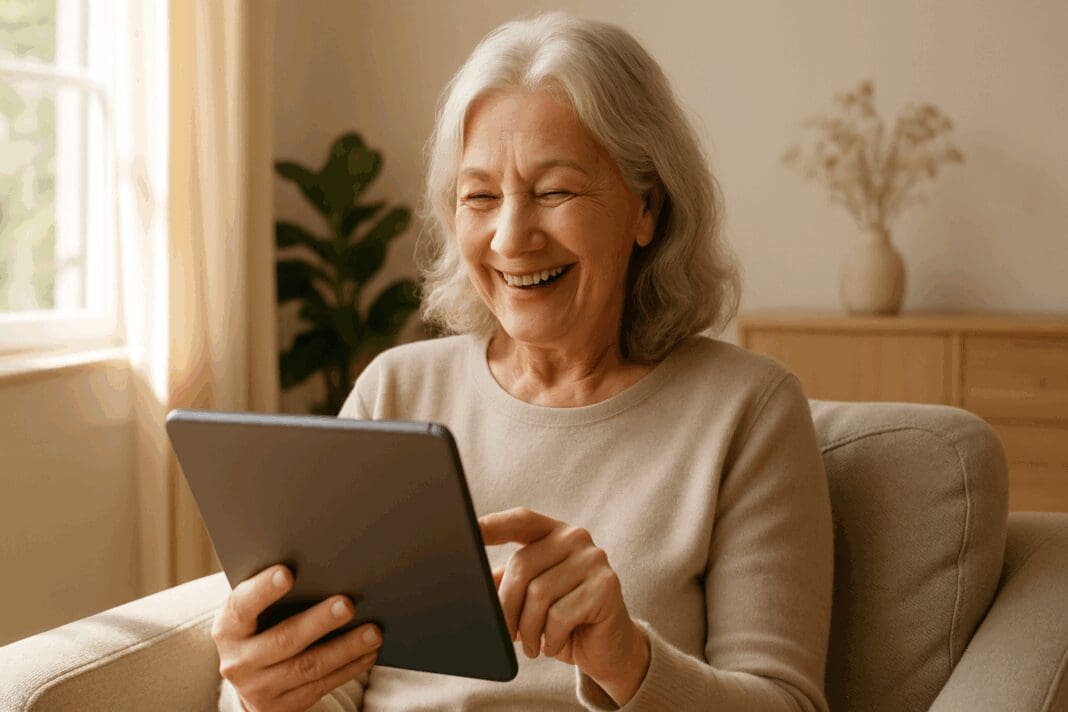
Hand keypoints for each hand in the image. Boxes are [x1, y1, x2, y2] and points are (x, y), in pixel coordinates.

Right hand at [211, 564, 382, 711]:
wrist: (250, 677)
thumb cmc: (261, 627)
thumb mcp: (255, 612)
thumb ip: (273, 594)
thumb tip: (322, 568)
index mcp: (228, 629)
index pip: (243, 606)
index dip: (263, 590)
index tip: (287, 572)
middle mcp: (239, 662)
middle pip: (284, 640)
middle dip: (319, 622)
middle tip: (348, 604)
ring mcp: (259, 688)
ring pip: (308, 667)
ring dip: (345, 649)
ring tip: (373, 632)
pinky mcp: (282, 706)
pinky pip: (321, 685)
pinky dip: (348, 668)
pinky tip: (368, 653)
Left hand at [478, 507, 650, 705]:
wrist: (610, 648)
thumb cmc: (564, 620)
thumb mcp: (529, 599)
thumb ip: (505, 583)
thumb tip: (473, 581)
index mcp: (554, 532)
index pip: (521, 520)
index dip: (494, 525)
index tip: (469, 531)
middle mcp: (576, 538)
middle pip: (522, 566)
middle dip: (506, 607)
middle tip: (505, 633)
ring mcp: (594, 559)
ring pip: (539, 594)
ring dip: (528, 629)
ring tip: (532, 644)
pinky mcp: (606, 587)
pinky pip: (560, 616)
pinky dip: (550, 638)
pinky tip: (553, 644)